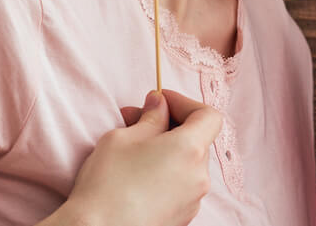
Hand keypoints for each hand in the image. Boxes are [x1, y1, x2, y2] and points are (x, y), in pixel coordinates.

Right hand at [54, 89, 222, 225]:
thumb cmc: (107, 184)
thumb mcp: (123, 137)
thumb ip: (150, 117)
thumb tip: (159, 105)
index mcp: (190, 150)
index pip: (209, 116)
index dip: (185, 103)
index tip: (160, 101)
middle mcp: (199, 177)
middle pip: (197, 140)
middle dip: (169, 125)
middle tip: (135, 119)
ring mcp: (192, 201)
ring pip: (187, 164)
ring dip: (166, 150)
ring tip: (132, 149)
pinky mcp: (181, 218)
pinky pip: (180, 186)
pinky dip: (165, 173)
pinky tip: (137, 175)